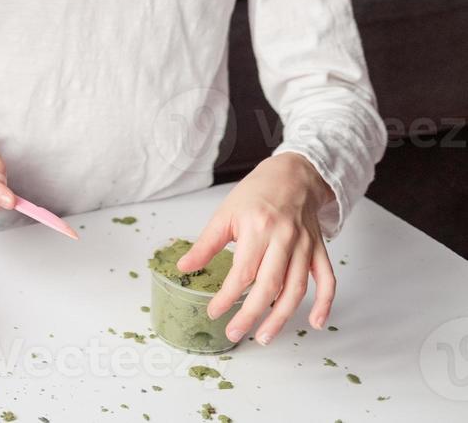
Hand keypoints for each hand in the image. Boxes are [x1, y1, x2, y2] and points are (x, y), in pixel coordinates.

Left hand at [177, 152, 336, 345]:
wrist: (293, 175)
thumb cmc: (256, 194)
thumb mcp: (225, 214)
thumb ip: (205, 243)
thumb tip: (185, 268)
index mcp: (257, 229)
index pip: (242, 272)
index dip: (227, 296)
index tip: (214, 312)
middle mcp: (284, 239)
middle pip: (270, 286)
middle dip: (251, 314)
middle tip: (235, 333)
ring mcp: (305, 246)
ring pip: (297, 289)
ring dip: (282, 317)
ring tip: (265, 336)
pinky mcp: (319, 250)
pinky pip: (327, 280)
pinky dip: (324, 302)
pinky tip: (315, 322)